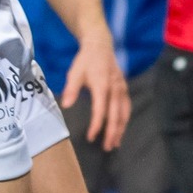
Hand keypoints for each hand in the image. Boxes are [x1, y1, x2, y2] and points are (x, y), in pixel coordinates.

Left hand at [62, 33, 129, 149]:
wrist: (100, 46)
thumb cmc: (85, 60)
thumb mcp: (74, 73)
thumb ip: (72, 89)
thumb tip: (66, 105)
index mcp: (102, 86)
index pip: (100, 111)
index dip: (96, 126)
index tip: (91, 138)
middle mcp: (115, 89)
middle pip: (116, 116)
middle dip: (112, 133)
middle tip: (108, 147)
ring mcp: (121, 89)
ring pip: (124, 113)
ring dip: (121, 129)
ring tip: (116, 142)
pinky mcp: (124, 89)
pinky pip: (126, 108)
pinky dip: (124, 120)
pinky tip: (121, 128)